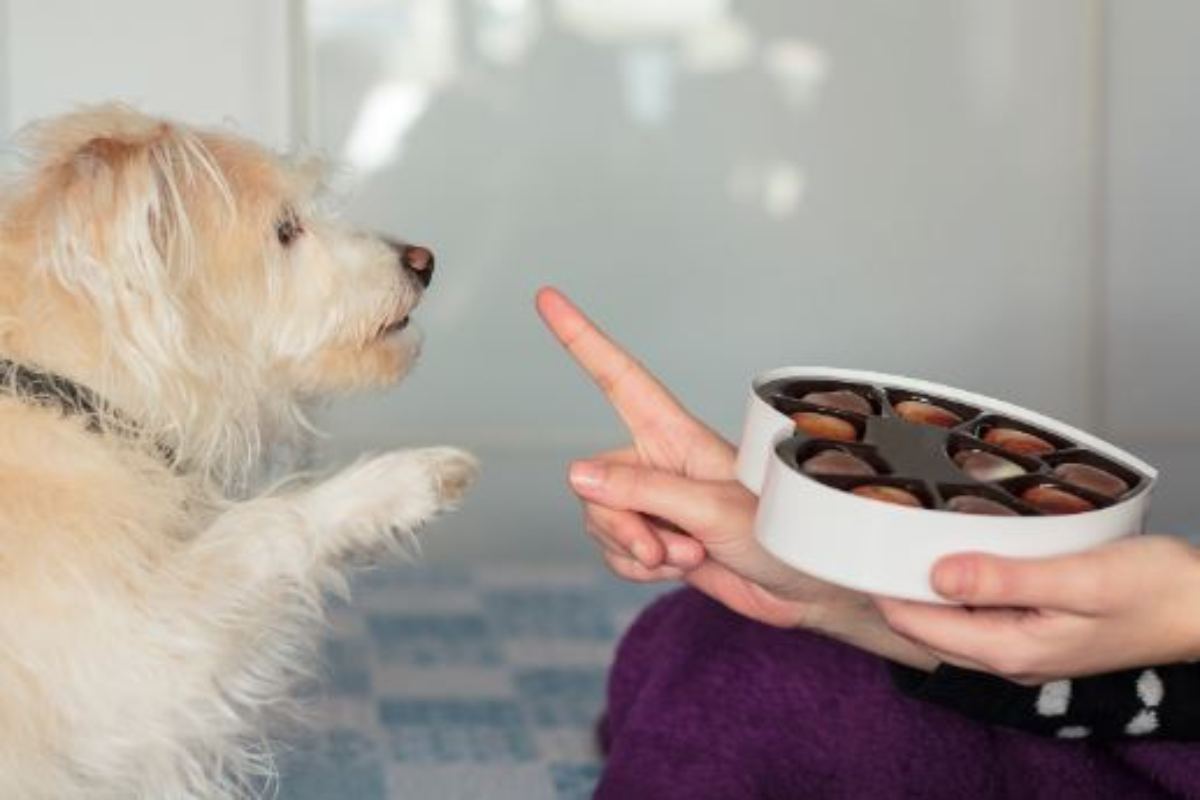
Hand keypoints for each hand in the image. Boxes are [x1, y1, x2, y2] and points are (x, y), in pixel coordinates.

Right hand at [536, 287, 935, 668]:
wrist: (805, 589)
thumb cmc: (781, 534)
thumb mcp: (711, 509)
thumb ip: (642, 491)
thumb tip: (577, 474)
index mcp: (676, 435)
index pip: (618, 378)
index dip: (582, 338)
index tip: (548, 299)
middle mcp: (658, 463)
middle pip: (595, 481)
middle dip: (619, 523)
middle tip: (662, 548)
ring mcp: (655, 502)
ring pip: (600, 520)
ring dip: (636, 550)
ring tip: (688, 556)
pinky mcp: (655, 538)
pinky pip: (614, 551)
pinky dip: (638, 569)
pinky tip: (678, 569)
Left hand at [875, 534, 1199, 683]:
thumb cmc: (1155, 589)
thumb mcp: (1079, 579)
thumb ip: (1005, 580)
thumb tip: (937, 575)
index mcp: (1012, 649)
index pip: (920, 625)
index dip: (884, 588)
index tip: (858, 548)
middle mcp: (1010, 657)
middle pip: (928, 627)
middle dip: (895, 587)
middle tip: (869, 536)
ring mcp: (1023, 647)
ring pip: (952, 620)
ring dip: (924, 587)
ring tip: (898, 539)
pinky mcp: (1037, 631)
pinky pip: (979, 613)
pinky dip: (958, 587)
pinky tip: (954, 554)